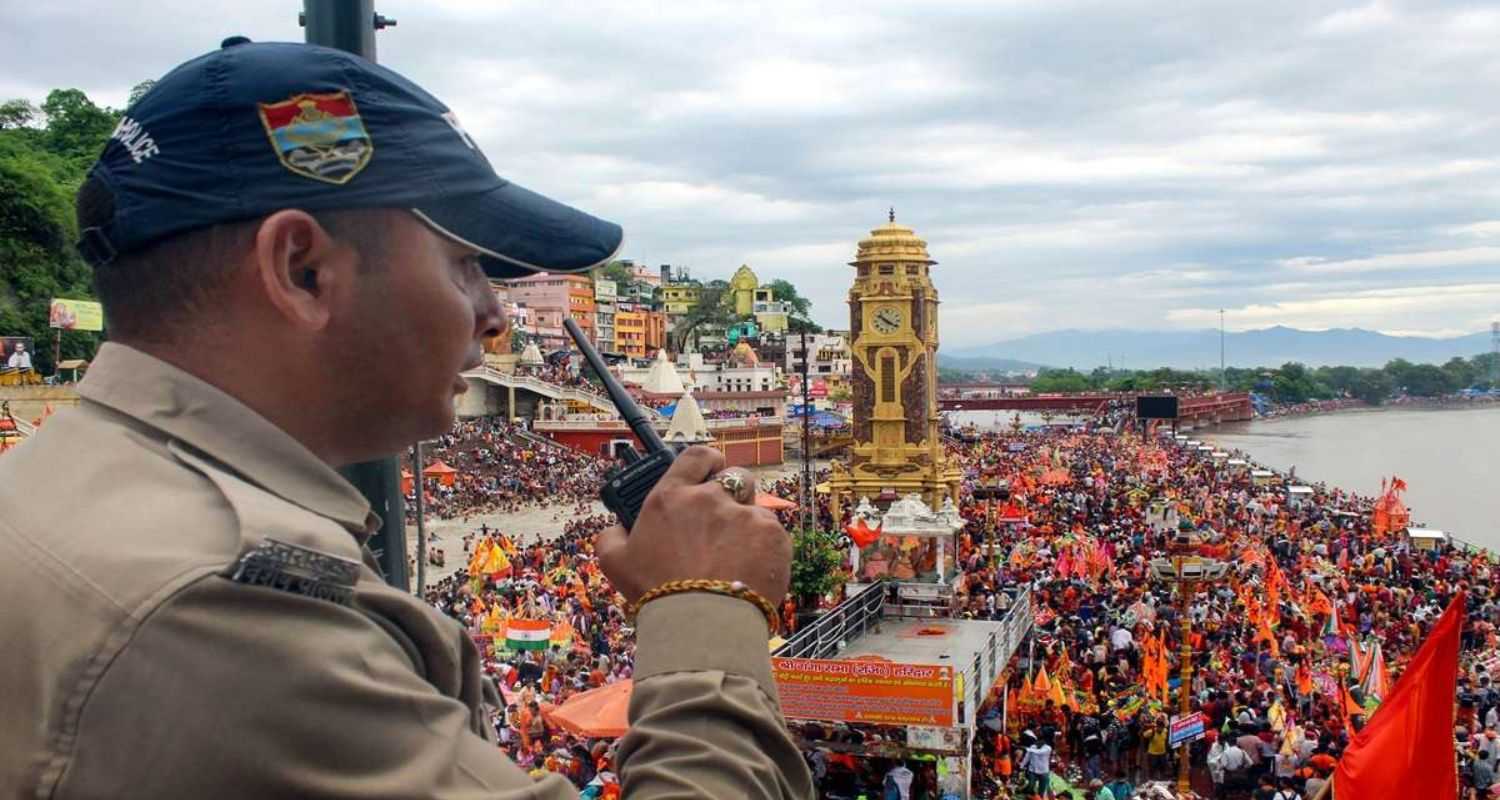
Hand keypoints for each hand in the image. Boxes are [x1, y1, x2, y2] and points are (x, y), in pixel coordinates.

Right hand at [595, 446, 790, 606]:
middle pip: (735, 477)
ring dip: (750, 527)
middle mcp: (709, 498)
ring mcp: (744, 515)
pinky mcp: (772, 535)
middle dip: (736, 494)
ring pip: (756, 509)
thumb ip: (611, 537)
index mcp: (672, 498)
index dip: (709, 461)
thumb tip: (615, 529)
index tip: (712, 471)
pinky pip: (774, 534)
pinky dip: (766, 551)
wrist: (701, 624)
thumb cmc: (657, 595)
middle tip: (727, 523)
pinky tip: (752, 573)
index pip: (697, 456)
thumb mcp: (615, 564)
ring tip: (738, 559)